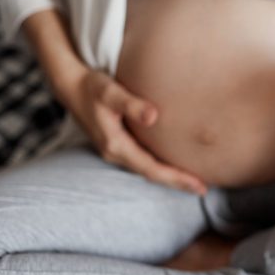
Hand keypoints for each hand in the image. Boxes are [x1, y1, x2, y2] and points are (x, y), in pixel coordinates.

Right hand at [60, 68, 207, 194]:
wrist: (70, 86)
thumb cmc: (92, 86)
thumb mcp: (110, 91)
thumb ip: (131, 103)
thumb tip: (153, 116)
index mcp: (115, 145)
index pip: (151, 169)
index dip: (176, 178)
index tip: (198, 186)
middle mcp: (115, 152)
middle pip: (151, 174)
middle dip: (176, 182)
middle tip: (203, 189)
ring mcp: (115, 149)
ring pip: (147, 169)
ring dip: (168, 176)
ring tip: (193, 180)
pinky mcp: (117, 143)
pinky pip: (142, 161)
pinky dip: (159, 165)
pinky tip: (172, 163)